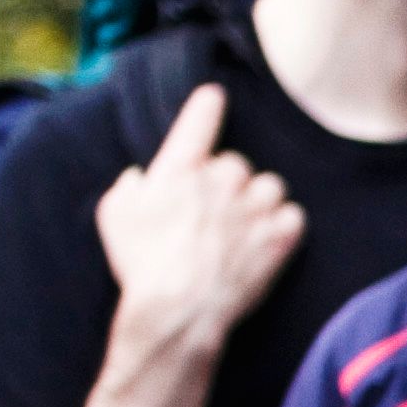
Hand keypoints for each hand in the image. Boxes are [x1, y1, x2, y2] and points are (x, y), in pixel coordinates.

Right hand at [93, 82, 305, 364]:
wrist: (177, 310)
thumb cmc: (140, 265)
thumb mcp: (114, 218)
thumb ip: (129, 188)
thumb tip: (140, 178)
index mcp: (179, 171)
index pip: (198, 122)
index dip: (207, 106)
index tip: (214, 96)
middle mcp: (220, 180)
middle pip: (236, 163)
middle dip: (227, 183)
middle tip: (212, 214)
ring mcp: (253, 207)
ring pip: (270, 186)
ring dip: (259, 202)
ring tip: (241, 229)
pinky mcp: (280, 236)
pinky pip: (293, 215)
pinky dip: (283, 226)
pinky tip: (265, 241)